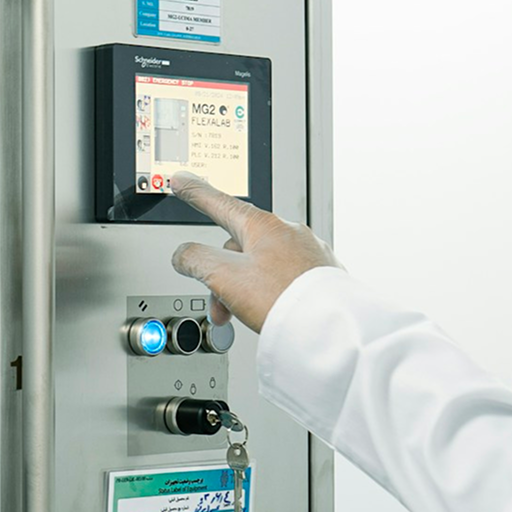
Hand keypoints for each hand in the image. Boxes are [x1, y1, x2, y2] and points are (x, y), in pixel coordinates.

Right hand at [169, 173, 339, 332]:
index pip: (219, 203)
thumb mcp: (225, 277)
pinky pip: (284, 276)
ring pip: (261, 264)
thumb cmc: (283, 299)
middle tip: (219, 306)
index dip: (195, 193)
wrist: (330, 329)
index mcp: (263, 225)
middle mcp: (288, 231)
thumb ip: (196, 260)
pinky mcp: (320, 273)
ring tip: (248, 315)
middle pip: (238, 246)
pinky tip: (273, 310)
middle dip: (223, 277)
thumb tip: (184, 255)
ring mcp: (307, 251)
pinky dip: (270, 292)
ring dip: (245, 289)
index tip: (182, 181)